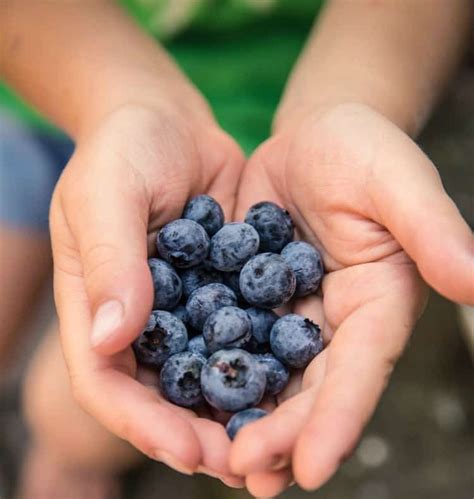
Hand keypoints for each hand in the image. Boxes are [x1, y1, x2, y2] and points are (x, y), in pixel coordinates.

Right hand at [50, 102, 244, 483]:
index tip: (186, 450)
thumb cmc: (124, 149)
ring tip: (273, 444)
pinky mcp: (222, 290)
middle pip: (161, 395)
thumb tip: (112, 337)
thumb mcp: (105, 192)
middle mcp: (140, 319)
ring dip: (236, 413)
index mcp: (96, 306)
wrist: (168, 122)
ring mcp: (183, 308)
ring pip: (206, 376)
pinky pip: (243, 336)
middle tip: (242, 466)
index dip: (142, 423)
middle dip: (196, 435)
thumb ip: (110, 260)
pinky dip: (263, 365)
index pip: (107, 382)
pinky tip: (293, 385)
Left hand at [230, 103, 472, 495]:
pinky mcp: (252, 295)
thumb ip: (432, 231)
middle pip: (310, 387)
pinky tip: (184, 393)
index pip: (360, 370)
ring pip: (268, 374)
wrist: (313, 136)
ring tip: (214, 459)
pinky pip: (230, 336)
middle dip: (281, 432)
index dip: (338, 419)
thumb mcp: (397, 181)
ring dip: (243, 416)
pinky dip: (211, 365)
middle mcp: (334, 320)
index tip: (310, 469)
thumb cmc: (362, 148)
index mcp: (376, 303)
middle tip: (244, 472)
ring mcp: (290, 311)